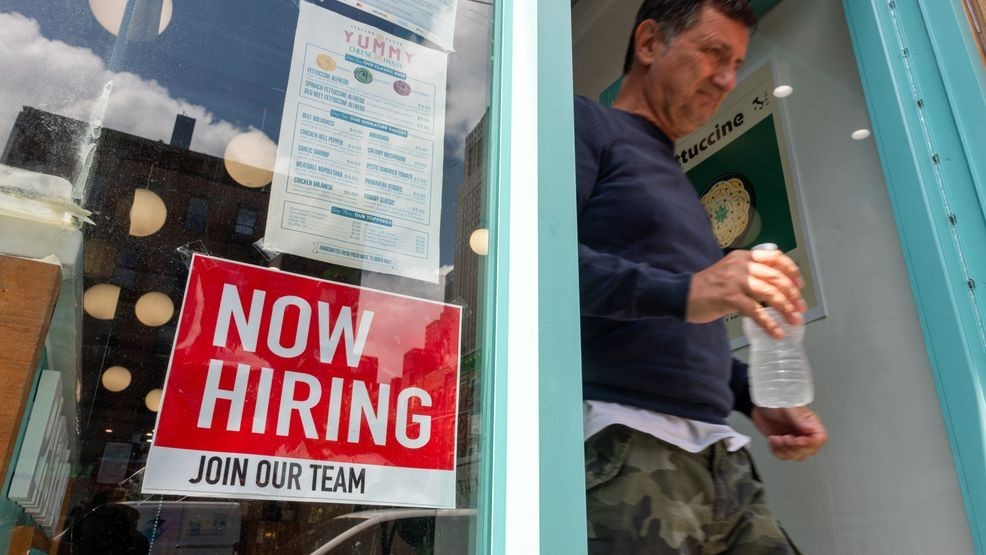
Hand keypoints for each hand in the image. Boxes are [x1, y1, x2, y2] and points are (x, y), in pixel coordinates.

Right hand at [686, 249, 806, 338]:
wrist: (682, 294)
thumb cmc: (707, 287)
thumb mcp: (730, 271)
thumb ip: (749, 273)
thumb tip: (774, 286)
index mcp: (743, 257)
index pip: (775, 258)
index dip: (792, 271)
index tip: (800, 285)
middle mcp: (741, 266)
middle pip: (776, 277)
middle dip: (793, 295)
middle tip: (800, 309)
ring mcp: (735, 281)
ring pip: (770, 293)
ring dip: (786, 308)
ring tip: (794, 321)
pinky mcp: (729, 298)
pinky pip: (755, 311)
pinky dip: (769, 323)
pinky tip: (776, 332)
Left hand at [751, 406, 826, 460]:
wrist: (761, 404)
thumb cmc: (777, 401)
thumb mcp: (789, 408)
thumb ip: (799, 419)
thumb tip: (810, 429)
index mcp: (810, 423)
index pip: (820, 438)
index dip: (810, 443)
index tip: (797, 439)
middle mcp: (804, 433)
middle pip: (809, 451)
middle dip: (795, 447)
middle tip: (785, 438)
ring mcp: (794, 440)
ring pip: (797, 456)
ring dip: (785, 449)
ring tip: (777, 438)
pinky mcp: (783, 445)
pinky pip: (784, 456)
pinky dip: (776, 450)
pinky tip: (773, 440)